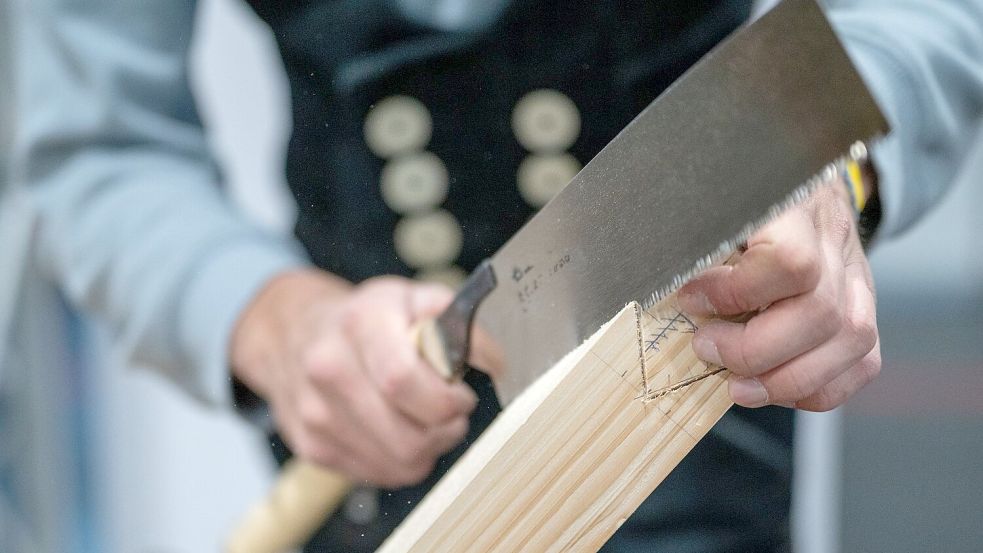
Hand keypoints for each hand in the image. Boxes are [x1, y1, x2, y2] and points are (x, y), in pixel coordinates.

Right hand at [230, 270, 476, 486]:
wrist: (292, 331)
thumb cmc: (365, 317)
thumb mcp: (413, 297)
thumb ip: (459, 321)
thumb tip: (495, 361)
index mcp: (360, 324)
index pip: (402, 380)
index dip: (445, 399)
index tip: (461, 394)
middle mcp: (329, 368)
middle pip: (406, 436)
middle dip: (445, 430)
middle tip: (452, 411)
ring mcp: (315, 413)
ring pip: (398, 463)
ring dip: (429, 448)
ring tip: (429, 421)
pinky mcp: (312, 446)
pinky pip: (378, 475)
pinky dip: (401, 461)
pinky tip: (400, 431)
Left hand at [677, 183, 880, 410]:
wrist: (799, 181)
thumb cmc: (743, 197)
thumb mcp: (714, 202)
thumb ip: (696, 238)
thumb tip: (663, 283)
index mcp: (796, 207)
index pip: (789, 262)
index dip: (735, 293)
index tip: (692, 299)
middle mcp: (837, 243)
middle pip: (819, 313)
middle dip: (753, 349)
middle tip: (706, 348)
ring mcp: (859, 279)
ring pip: (849, 342)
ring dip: (785, 380)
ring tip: (735, 385)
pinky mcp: (866, 311)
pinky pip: (861, 364)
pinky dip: (816, 389)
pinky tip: (774, 385)